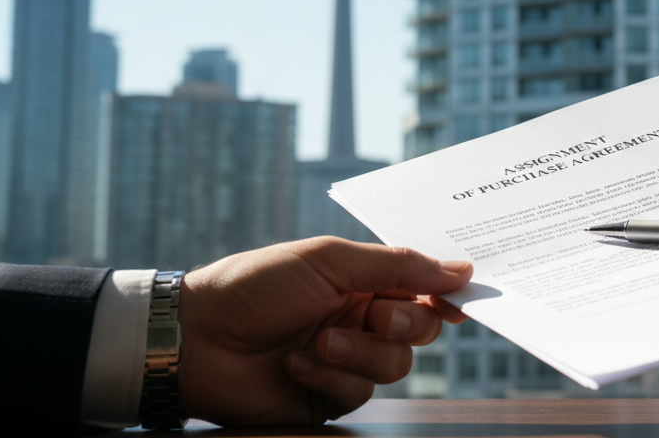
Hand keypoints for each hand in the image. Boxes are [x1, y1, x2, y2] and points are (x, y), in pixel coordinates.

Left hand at [177, 236, 472, 425]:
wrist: (197, 339)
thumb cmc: (257, 286)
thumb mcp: (330, 261)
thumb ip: (397, 265)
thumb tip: (461, 269)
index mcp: (363, 279)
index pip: (422, 285)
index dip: (445, 292)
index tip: (460, 299)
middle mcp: (361, 318)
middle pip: (420, 327)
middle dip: (403, 322)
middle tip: (375, 316)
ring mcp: (347, 359)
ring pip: (395, 365)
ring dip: (358, 352)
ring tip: (317, 342)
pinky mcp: (330, 396)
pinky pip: (359, 393)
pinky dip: (328, 376)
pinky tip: (295, 363)